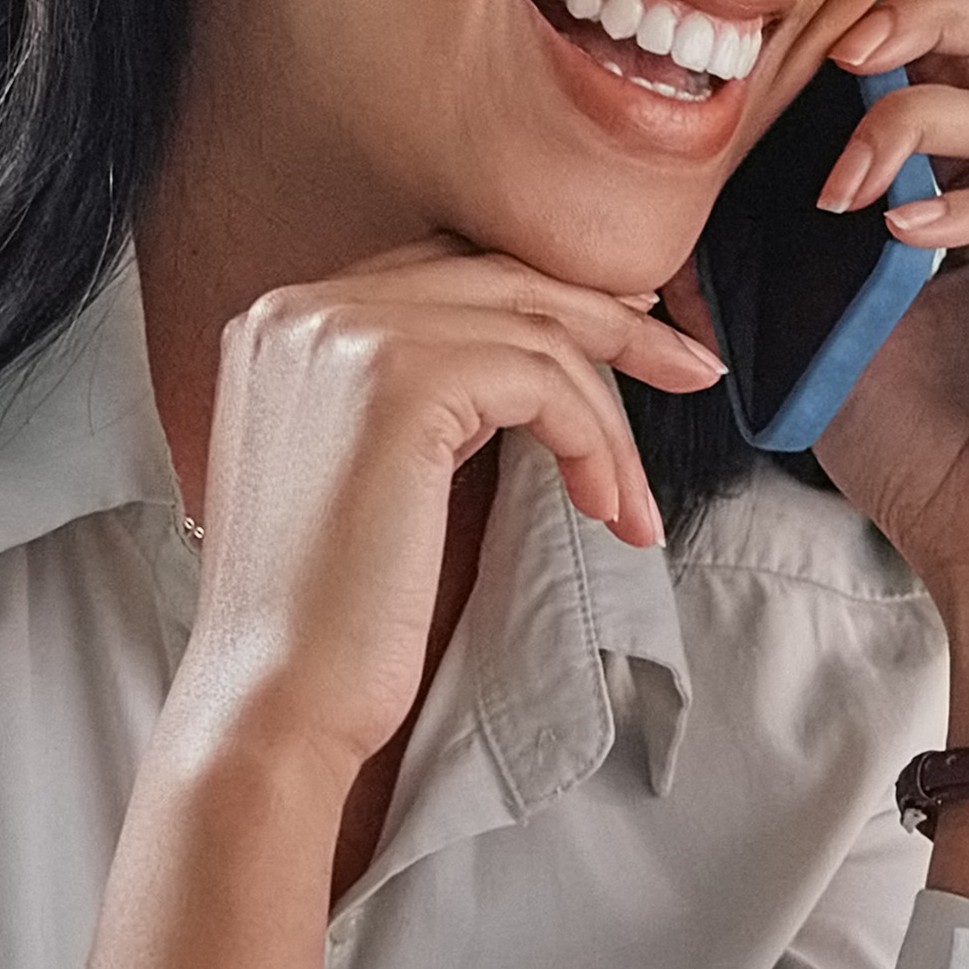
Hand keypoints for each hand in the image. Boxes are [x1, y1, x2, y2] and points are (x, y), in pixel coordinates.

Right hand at [166, 246, 722, 796]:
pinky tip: (603, 506)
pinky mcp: (400, 385)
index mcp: (285, 322)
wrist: (276, 698)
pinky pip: (542, 381)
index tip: (630, 332)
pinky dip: (593, 441)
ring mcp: (347, 337)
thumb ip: (419, 394)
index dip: (548, 299)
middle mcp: (305, 309)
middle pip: (499, 278)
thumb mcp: (366, 467)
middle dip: (612, 323)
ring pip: (535, 335)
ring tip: (631, 505)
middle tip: (691, 367)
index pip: (448, 270)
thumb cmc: (326, 613)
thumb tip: (528, 358)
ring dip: (608, 422)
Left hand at [792, 0, 968, 631]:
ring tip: (835, 194)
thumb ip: (786, 249)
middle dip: (917, 13)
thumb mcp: (826, 331)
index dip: (885, 15)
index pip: (951, 53)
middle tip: (834, 53)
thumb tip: (690, 183)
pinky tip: (902, 233)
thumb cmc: (924, 463)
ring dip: (910, 123)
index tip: (792, 28)